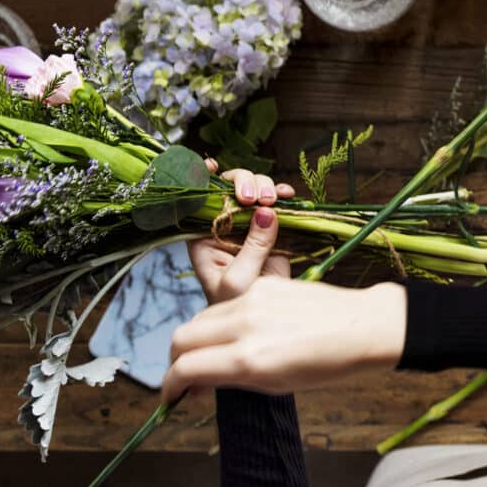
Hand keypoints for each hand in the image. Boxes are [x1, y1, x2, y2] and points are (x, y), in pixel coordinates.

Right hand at [163, 277, 407, 399]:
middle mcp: (244, 325)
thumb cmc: (325, 365)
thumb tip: (197, 383)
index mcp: (248, 359)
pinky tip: (236, 334)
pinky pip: (225, 303)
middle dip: (175, 360)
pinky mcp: (263, 284)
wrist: (364, 326)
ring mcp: (252, 299)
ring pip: (200, 317)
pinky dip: (220, 321)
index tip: (173, 396)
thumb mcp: (275, 385)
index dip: (170, 386)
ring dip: (196, 339)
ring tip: (212, 356)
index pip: (185, 369)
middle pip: (181, 337)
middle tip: (187, 375)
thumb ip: (230, 380)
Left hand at [186, 164, 295, 304]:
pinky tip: (288, 195)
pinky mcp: (272, 227)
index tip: (211, 167)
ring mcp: (249, 224)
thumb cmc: (238, 305)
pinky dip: (283, 194)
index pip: (198, 201)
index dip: (202, 180)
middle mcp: (224, 225)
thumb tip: (266, 212)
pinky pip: (277, 203)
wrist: (262, 318)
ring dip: (264, 187)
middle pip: (229, 188)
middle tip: (254, 198)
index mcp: (203, 237)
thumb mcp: (239, 279)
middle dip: (243, 183)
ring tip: (273, 199)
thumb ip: (252, 246)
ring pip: (254, 190)